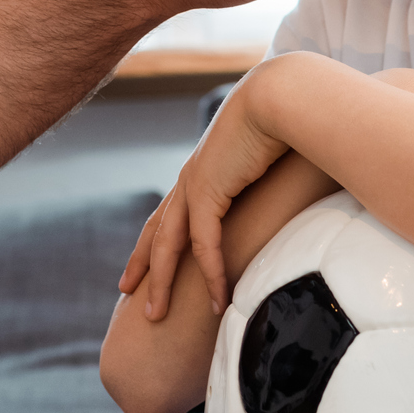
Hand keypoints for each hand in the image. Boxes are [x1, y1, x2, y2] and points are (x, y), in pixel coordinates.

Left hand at [118, 71, 293, 318]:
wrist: (279, 96)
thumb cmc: (284, 121)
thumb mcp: (269, 157)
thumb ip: (269, 178)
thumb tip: (285, 189)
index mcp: (201, 170)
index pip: (170, 212)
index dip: (155, 239)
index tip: (143, 263)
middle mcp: (191, 178)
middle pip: (156, 231)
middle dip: (141, 265)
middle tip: (127, 293)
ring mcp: (195, 184)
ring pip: (168, 245)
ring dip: (161, 282)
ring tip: (156, 315)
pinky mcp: (208, 191)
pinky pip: (204, 244)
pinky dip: (211, 273)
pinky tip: (218, 299)